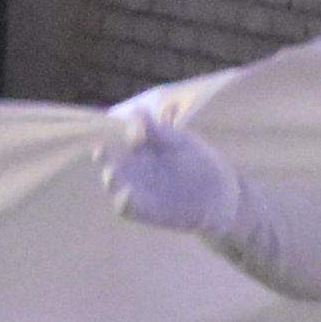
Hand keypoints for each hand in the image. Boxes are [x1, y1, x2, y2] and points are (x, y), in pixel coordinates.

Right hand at [92, 100, 240, 237]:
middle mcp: (137, 167)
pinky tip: (127, 194)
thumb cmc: (201, 164)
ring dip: (109, 179)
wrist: (219, 196)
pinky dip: (122, 202)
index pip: (125, 137)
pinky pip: (125, 208)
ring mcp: (139, 188)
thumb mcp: (182, 144)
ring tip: (111, 172)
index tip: (137, 132)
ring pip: (114, 183)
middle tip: (100, 149)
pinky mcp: (144, 211)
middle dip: (103, 155)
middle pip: (112, 159)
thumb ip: (160, 131)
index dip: (125, 133)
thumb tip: (137, 110)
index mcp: (145, 147)